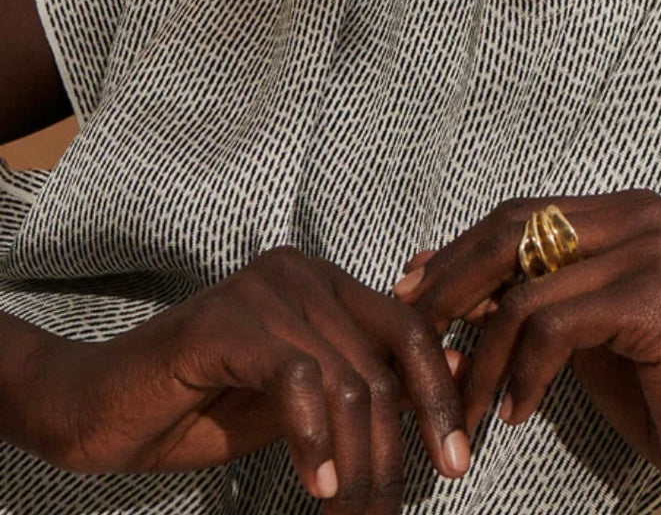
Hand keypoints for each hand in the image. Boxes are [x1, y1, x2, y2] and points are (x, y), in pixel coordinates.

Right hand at [14, 247, 469, 513]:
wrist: (100, 409)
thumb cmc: (203, 407)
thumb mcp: (303, 402)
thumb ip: (364, 387)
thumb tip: (450, 381)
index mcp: (327, 284)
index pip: (410, 330)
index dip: (440, 395)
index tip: (457, 460)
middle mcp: (303, 273)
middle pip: (383, 363)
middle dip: (398, 447)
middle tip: (390, 513)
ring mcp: (265, 289)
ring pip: (347, 379)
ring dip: (358, 462)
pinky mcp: (226, 320)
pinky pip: (297, 378)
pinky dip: (314, 441)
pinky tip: (315, 487)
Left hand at [394, 191, 660, 511]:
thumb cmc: (656, 386)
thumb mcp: (573, 328)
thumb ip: (517, 292)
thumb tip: (423, 268)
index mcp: (625, 211)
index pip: (517, 215)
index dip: (457, 252)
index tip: (411, 291)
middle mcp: (641, 215)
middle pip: (512, 233)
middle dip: (451, 287)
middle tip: (417, 341)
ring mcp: (653, 251)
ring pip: (524, 290)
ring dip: (484, 355)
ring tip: (472, 403)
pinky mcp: (656, 299)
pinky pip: (553, 327)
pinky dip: (523, 373)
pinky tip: (520, 412)